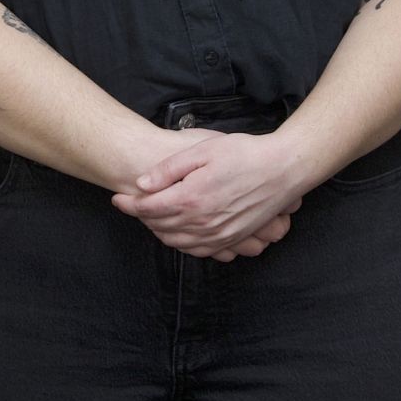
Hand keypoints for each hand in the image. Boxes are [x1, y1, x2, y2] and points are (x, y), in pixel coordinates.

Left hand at [116, 127, 313, 258]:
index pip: (148, 208)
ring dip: (159, 232)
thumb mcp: (203, 151)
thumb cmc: (245, 154)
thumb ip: (169, 169)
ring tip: (151, 218)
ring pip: (176, 242)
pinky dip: (181, 244)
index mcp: (191, 198)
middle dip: (141, 217)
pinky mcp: (231, 239)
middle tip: (133, 205)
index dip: (129, 204)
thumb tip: (142, 183)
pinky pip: (198, 250)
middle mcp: (202, 222)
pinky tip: (178, 233)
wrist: (283, 169)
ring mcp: (217, 234)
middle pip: (159, 226)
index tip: (118, 198)